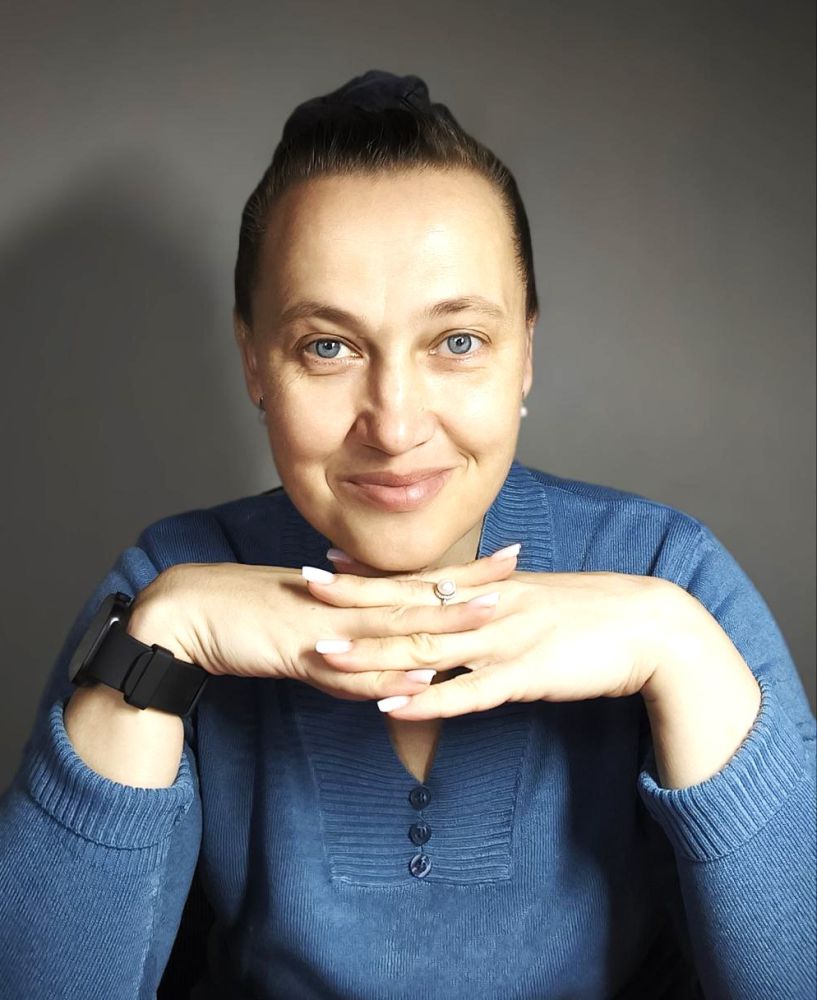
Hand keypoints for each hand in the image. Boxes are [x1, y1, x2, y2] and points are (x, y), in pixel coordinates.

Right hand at [126, 553, 517, 703]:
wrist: (193, 615)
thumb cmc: (252, 612)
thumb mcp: (312, 620)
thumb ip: (354, 632)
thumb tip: (393, 648)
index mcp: (352, 593)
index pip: (420, 579)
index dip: (464, 571)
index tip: (507, 559)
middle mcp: (347, 605)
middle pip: (418, 596)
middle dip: (469, 589)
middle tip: (516, 576)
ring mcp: (327, 628)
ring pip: (395, 629)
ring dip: (442, 626)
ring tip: (485, 622)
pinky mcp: (301, 654)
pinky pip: (352, 670)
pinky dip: (387, 673)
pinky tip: (417, 676)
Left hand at [308, 561, 673, 718]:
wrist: (648, 627)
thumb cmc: (590, 613)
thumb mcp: (533, 599)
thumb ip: (493, 601)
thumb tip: (458, 606)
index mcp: (490, 589)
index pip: (418, 579)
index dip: (371, 575)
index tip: (326, 566)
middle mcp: (488, 608)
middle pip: (410, 605)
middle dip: (354, 602)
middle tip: (304, 592)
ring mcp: (504, 641)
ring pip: (428, 649)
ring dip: (375, 653)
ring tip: (327, 656)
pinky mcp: (526, 676)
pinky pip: (469, 692)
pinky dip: (429, 700)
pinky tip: (393, 707)